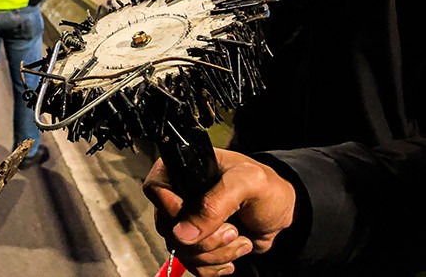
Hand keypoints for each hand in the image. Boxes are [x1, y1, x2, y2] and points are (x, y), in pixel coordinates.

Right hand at [143, 148, 296, 276]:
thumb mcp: (247, 183)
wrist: (280, 212)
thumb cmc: (265, 187)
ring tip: (240, 238)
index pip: (155, 191)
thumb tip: (183, 232)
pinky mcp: (195, 243)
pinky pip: (192, 265)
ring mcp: (185, 221)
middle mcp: (178, 195)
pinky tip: (234, 252)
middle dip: (205, 238)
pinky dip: (215, 266)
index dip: (174, 210)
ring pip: (182, 251)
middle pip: (168, 228)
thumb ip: (215, 204)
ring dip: (216, 253)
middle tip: (232, 228)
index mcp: (183, 170)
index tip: (200, 218)